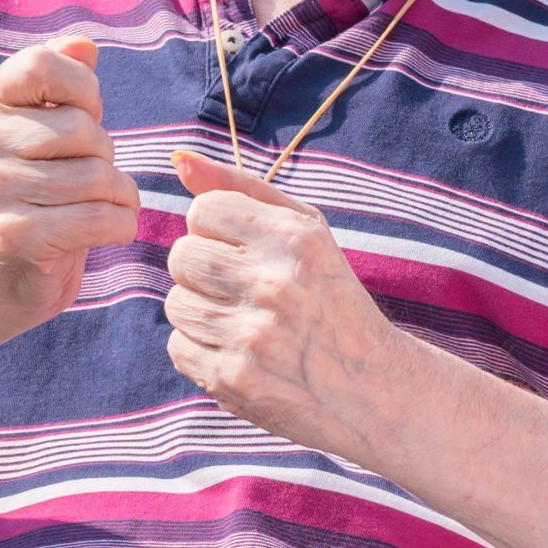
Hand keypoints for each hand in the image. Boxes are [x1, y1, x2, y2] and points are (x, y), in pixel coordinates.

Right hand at [0, 36, 139, 324]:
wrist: (0, 276)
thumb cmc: (37, 187)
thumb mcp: (44, 125)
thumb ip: (62, 79)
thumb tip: (83, 45)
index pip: (44, 65)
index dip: (83, 90)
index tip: (82, 116)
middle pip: (83, 128)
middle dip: (105, 154)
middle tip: (88, 176)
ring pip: (99, 175)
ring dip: (119, 194)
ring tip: (99, 205)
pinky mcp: (16, 236)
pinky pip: (102, 217)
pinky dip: (121, 224)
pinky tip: (108, 229)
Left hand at [163, 151, 414, 457]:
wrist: (371, 388)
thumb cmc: (332, 298)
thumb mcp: (307, 231)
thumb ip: (241, 189)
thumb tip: (178, 159)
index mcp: (294, 238)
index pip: (203, 211)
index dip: (218, 231)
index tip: (245, 252)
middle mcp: (273, 283)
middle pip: (182, 255)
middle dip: (204, 272)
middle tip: (243, 291)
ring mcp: (252, 334)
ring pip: (176, 303)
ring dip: (202, 313)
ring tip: (244, 324)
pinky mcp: (234, 378)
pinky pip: (178, 348)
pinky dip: (202, 351)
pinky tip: (240, 354)